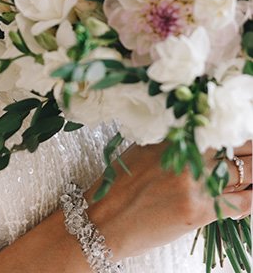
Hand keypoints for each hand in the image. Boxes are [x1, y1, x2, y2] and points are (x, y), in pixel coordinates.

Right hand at [85, 140, 251, 260]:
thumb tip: (198, 136)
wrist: (105, 220)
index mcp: (173, 137)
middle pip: (236, 146)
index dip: (235, 126)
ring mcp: (195, 185)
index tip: (242, 125)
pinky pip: (240, 204)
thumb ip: (173, 142)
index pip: (217, 123)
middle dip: (250, 148)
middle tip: (252, 150)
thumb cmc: (120, 184)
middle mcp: (187, 157)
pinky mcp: (199, 212)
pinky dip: (250, 200)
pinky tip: (250, 197)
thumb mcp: (143, 150)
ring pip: (244, 173)